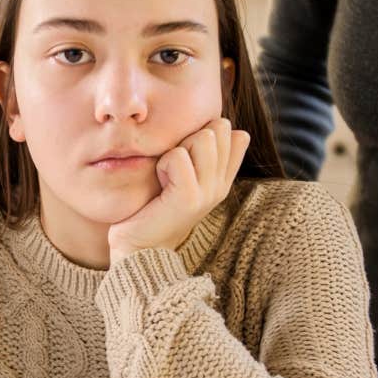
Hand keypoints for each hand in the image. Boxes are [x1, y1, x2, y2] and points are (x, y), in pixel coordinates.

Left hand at [108, 118, 249, 261]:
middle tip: (173, 166)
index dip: (209, 133)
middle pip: (219, 130)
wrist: (140, 248)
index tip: (187, 156)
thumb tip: (238, 131)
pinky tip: (160, 183)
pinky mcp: (189, 198)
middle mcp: (220, 186)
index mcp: (222, 180)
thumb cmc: (154, 208)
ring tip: (167, 174)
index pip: (236, 136)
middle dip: (191, 137)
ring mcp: (208, 192)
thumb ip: (207, 156)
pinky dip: (164, 164)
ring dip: (178, 149)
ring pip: (204, 138)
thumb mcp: (185, 177)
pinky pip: (179, 156)